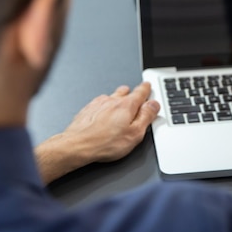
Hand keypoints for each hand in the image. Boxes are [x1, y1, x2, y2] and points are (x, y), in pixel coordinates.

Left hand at [35, 82, 159, 183]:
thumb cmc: (105, 143)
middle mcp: (112, 100)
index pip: (140, 92)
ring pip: (112, 97)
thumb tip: (154, 105)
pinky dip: (105, 106)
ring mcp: (98, 104)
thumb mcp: (135, 133)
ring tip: (120, 107)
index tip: (148, 86)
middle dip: (132, 94)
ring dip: (117, 100)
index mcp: (127, 105)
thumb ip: (146, 117)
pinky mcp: (88, 109)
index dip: (146, 89)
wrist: (77, 145)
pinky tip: (104, 114)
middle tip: (136, 98)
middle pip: (125, 92)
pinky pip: (99, 103)